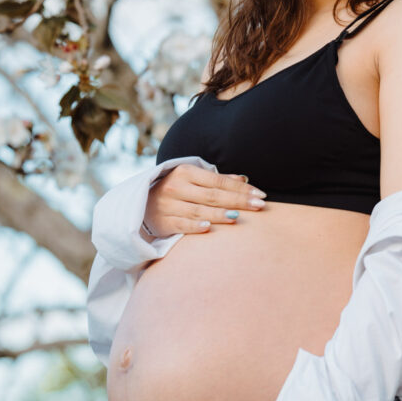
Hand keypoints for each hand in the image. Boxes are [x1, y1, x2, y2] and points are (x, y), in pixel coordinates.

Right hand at [143, 165, 266, 235]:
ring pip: (200, 211)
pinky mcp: (163, 223)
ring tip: (239, 216)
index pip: (218, 181)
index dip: (241, 188)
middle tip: (259, 205)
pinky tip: (208, 228)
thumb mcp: (192, 179)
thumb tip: (245, 178)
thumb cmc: (175, 190)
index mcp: (185, 172)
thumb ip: (218, 179)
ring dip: (221, 214)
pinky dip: (194, 227)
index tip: (260, 194)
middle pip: (213, 196)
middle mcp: (176, 188)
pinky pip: (181, 225)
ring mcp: (168, 206)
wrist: (141, 204)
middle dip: (238, 200)